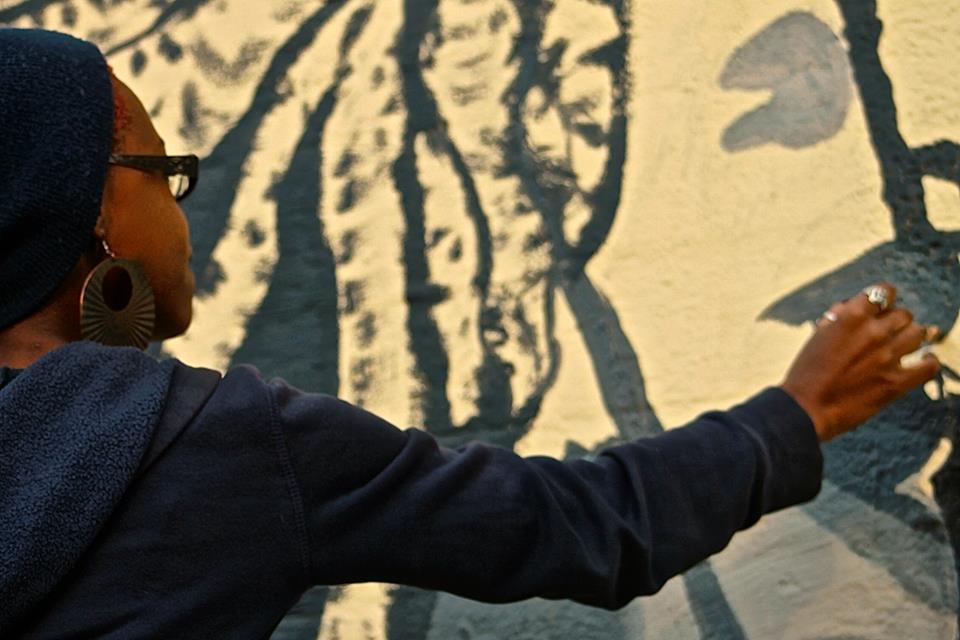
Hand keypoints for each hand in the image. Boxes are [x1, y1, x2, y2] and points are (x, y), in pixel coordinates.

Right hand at [780, 283, 939, 441]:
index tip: (883, 305)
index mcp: (852, 317)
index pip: (885, 291)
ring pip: (919, 333)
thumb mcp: (819, 335)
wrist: (806, 408)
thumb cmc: (806, 372)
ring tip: (904, 344)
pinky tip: (924, 360)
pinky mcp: (897, 382)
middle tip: (888, 331)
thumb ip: (839, 317)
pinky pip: (929, 366)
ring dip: (911, 337)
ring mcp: (888, 356)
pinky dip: (929, 361)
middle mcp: (874, 332)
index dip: (886, 297)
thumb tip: (853, 305)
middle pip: (904, 314)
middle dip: (897, 320)